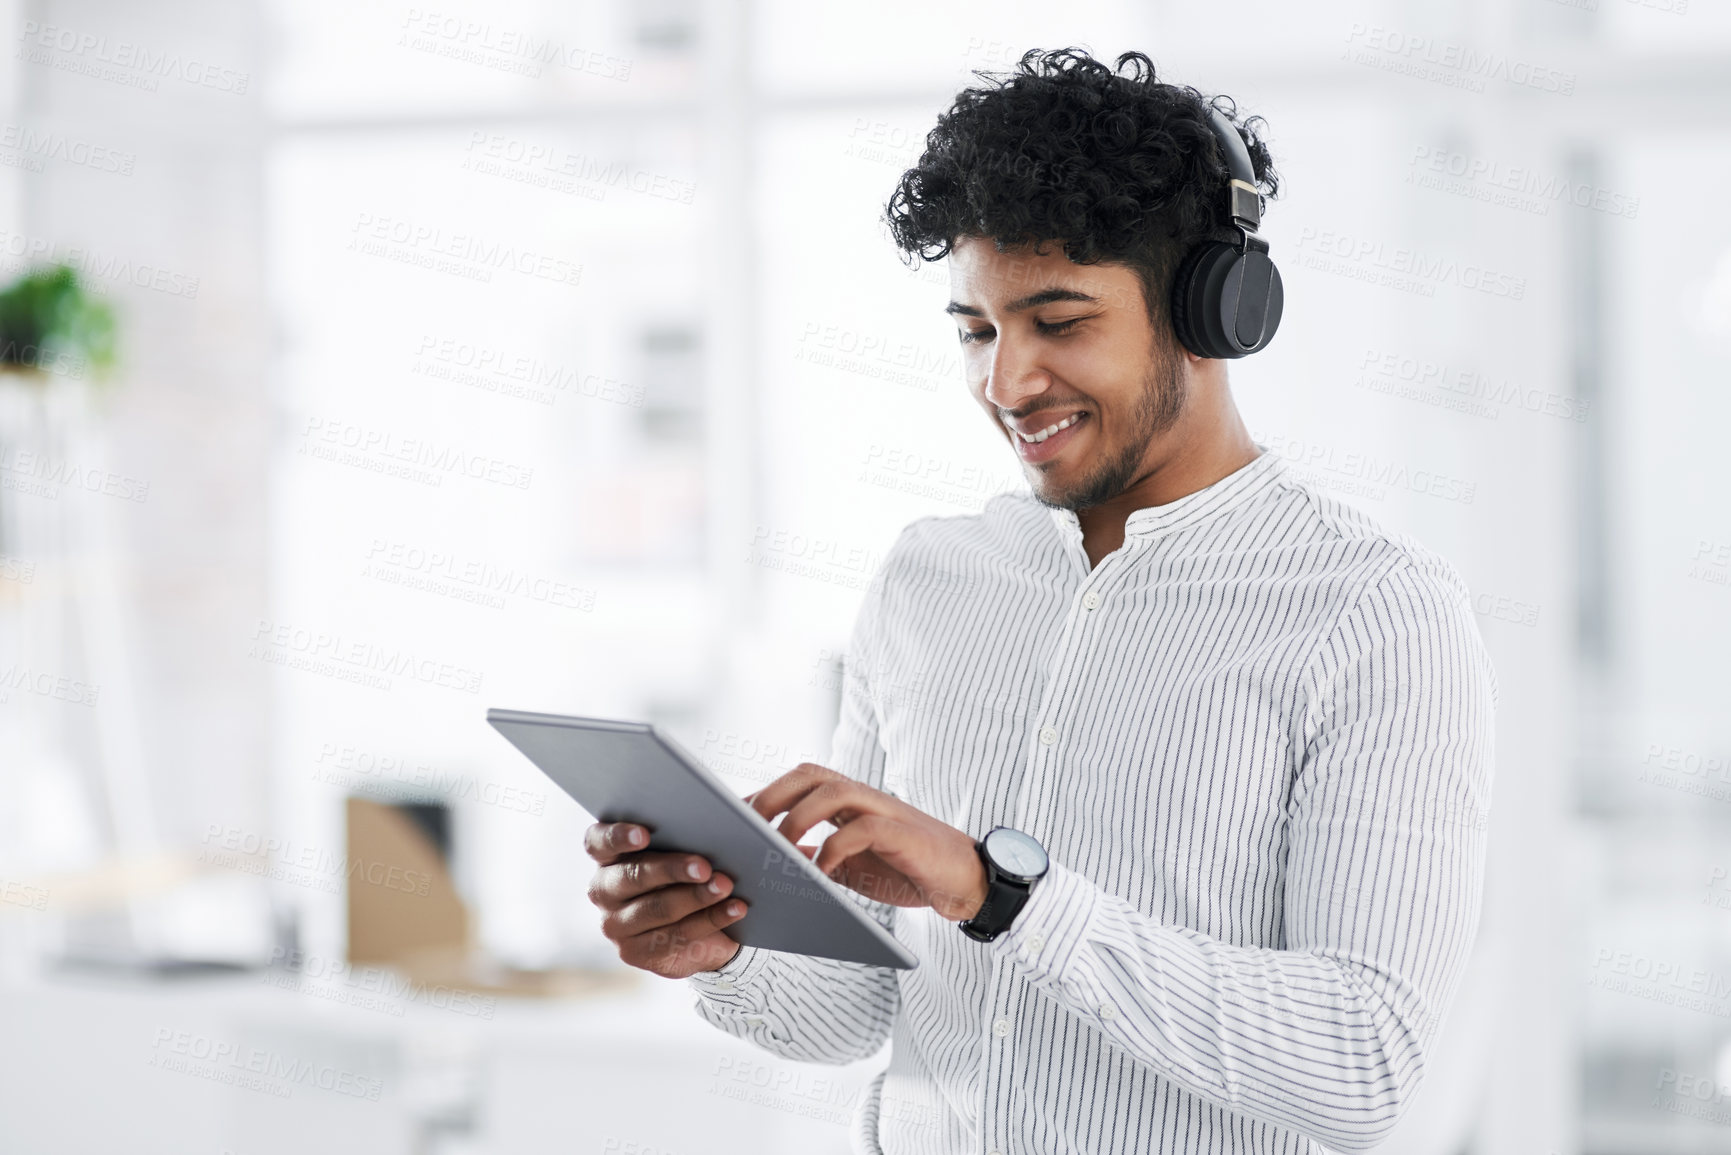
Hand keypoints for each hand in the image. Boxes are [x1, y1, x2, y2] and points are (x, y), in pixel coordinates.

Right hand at [583, 821, 748, 976]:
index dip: (619, 836)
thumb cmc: (690, 872)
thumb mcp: (690, 846)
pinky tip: (735, 908)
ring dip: (696, 896)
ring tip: (725, 886)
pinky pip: (677, 935)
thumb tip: (740, 806)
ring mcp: (616, 924)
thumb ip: (700, 825)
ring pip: (657, 908)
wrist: (703, 927)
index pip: (598, 841)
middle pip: (633, 875)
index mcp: (608, 855)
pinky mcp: (636, 952)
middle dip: (672, 869)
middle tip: (704, 866)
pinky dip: (711, 919)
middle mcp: (604, 889)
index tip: (645, 834)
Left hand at [748, 763, 987, 921]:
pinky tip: (819, 870)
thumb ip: (817, 857)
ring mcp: (885, 811)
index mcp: (849, 801)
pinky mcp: (904, 833)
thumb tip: (771, 862)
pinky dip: (835, 846)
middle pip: (810, 774)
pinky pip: (863, 828)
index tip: (731, 816)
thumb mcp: (849, 866)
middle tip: (744, 826)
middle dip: (773, 794)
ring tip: (777, 847)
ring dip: (798, 817)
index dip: (764, 792)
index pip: (799, 781)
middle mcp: (864, 797)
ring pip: (834, 791)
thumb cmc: (904, 869)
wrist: (962, 881)